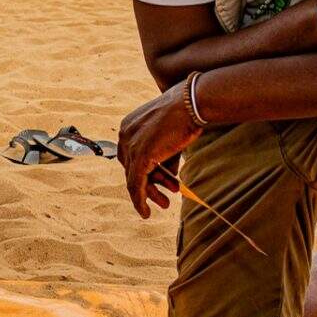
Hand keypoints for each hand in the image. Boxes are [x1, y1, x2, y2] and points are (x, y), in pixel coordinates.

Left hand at [118, 83, 201, 218]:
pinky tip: (145, 212)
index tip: (164, 182)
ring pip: (134, 179)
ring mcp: (131, 146)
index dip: (148, 172)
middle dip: (150, 184)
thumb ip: (166, 158)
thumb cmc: (186, 115)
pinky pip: (136, 184)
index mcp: (129, 127)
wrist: (191, 104)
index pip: (133, 156)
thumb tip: (168, 177)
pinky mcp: (140, 157)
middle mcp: (125, 135)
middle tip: (164, 199)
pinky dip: (140, 200)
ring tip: (164, 204)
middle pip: (132, 168)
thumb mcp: (171, 138)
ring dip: (150, 194)